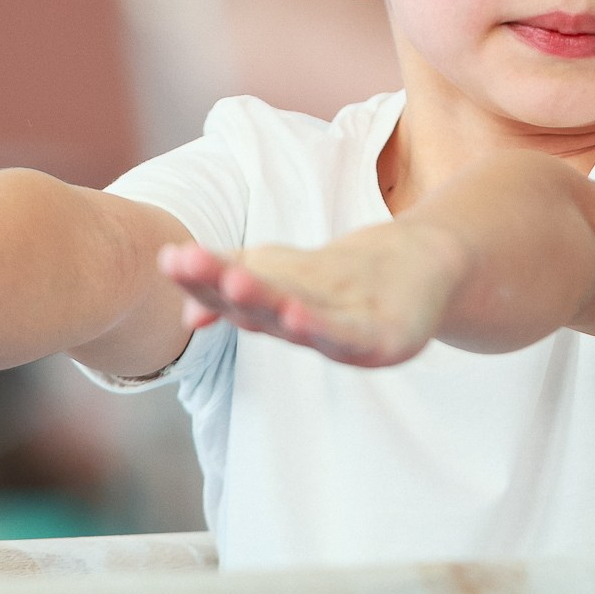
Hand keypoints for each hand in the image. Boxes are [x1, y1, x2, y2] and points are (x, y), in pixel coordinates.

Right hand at [156, 223, 469, 367]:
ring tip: (233, 284)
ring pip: (296, 316)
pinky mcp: (382, 338)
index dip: (200, 275)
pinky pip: (347, 332)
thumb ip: (237, 285)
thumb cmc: (345, 277)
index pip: (232, 289)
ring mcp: (343, 333)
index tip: (167, 255)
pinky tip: (296, 315)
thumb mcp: (287, 276)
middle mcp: (303, 324)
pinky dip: (321, 326)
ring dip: (264, 303)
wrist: (427, 271)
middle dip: (219, 284)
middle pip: (257, 304)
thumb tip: (189, 316)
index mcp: (278, 308)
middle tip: (181, 262)